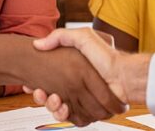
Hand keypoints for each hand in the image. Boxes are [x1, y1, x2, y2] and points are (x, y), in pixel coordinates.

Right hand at [29, 28, 150, 121]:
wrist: (123, 76)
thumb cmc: (106, 56)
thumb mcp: (83, 37)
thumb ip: (61, 36)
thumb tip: (39, 44)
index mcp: (73, 71)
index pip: (48, 79)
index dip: (38, 83)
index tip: (30, 84)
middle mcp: (76, 86)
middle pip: (50, 95)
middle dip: (42, 96)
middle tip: (39, 92)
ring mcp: (81, 99)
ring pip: (57, 107)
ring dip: (50, 105)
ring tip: (52, 99)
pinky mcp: (86, 111)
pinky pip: (70, 117)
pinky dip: (63, 114)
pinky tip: (62, 107)